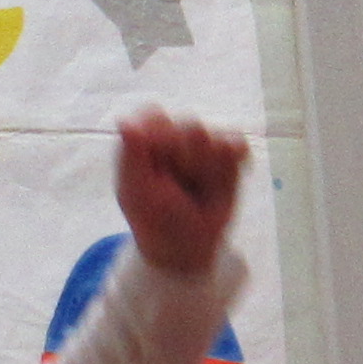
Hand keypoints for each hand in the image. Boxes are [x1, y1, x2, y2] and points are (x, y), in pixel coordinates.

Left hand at [113, 109, 248, 277]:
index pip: (156, 116)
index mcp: (145, 139)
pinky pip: (237, 144)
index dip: (161, 140)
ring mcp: (203, 144)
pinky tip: (220, 182)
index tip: (158, 167)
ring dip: (208, 168)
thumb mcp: (136, 192)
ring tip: (198, 188)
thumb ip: (131, 155)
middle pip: (190, 125)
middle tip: (178, 187)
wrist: (187, 247)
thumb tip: (126, 121)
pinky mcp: (228, 155)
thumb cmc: (154, 219)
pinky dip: (233, 163)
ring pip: (216, 136)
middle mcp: (174, 135)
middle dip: (187, 160)